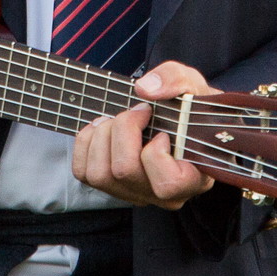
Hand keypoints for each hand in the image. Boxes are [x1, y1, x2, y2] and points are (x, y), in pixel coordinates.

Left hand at [72, 60, 215, 209]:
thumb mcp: (192, 85)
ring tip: (115, 119)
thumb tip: (145, 88)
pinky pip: (84, 173)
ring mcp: (135, 193)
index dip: (156, 153)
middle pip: (124, 172)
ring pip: (100, 175)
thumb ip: (176, 80)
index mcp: (192, 179)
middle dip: (123, 130)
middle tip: (137, 112)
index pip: (167, 184)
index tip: (162, 132)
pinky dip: (86, 144)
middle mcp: (163, 195)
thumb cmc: (188, 107)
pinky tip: (102, 129)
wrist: (176, 117)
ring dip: (102, 137)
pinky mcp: (111, 187)